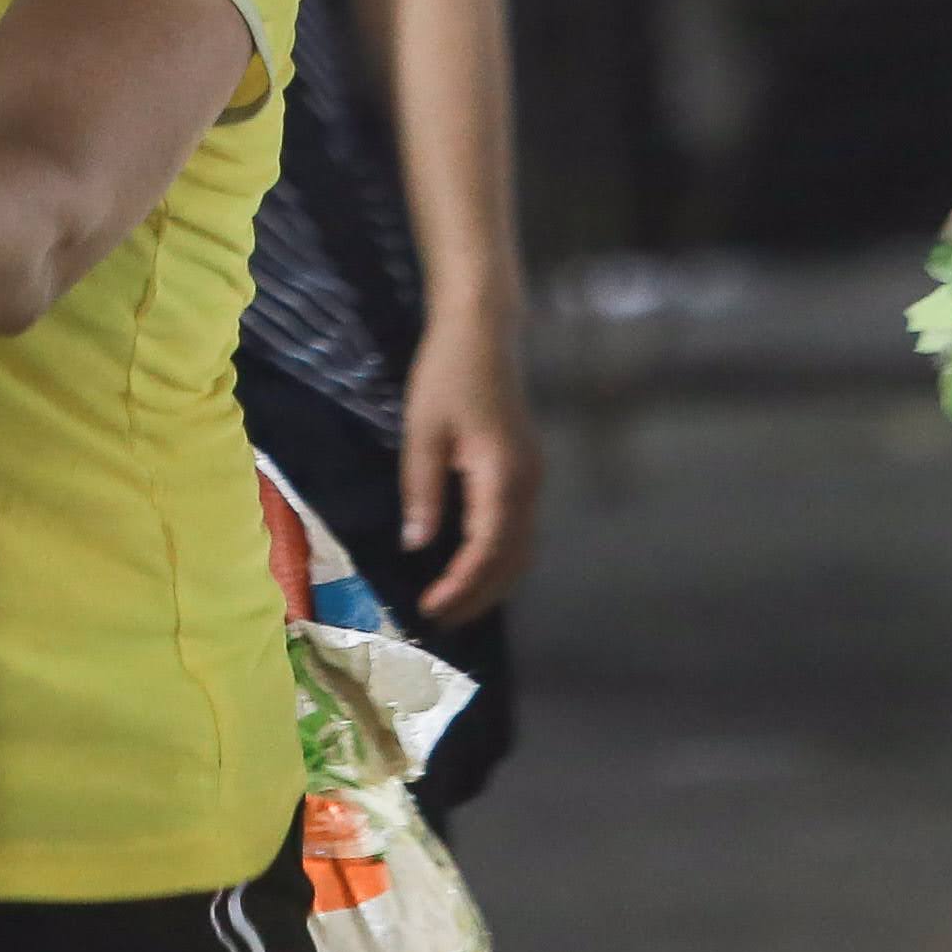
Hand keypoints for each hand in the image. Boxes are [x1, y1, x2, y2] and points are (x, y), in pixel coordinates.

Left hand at [401, 315, 541, 622]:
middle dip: (479, 595)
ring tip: (454, 603)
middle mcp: (529, 484)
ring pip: (523, 548)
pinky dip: (499, 558)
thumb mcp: (422, 432)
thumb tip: (417, 544)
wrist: (484, 331)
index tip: (430, 608)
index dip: (461, 586)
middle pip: (513, 559)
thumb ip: (421, 490)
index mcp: (503, 476)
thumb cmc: (448, 375)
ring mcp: (534, 478)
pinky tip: (471, 565)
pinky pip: (520, 529)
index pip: (487, 550)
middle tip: (440, 620)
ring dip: (492, 581)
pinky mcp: (527, 470)